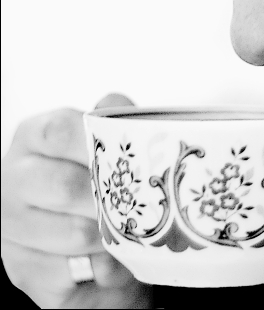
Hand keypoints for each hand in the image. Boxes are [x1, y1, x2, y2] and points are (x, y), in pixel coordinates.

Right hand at [1, 94, 152, 308]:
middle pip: (65, 187)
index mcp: (34, 137)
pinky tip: (108, 258)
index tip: (127, 158)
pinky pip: (71, 272)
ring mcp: (10, 228)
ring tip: (129, 230)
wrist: (91, 236)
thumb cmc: (101, 181)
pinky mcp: (22, 270)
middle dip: (111, 198)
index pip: (59, 131)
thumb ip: (114, 120)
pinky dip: (101, 269)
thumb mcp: (111, 143)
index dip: (97, 144)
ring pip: (74, 234)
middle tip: (138, 201)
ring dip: (113, 237)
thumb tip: (114, 104)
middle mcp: (13, 179)